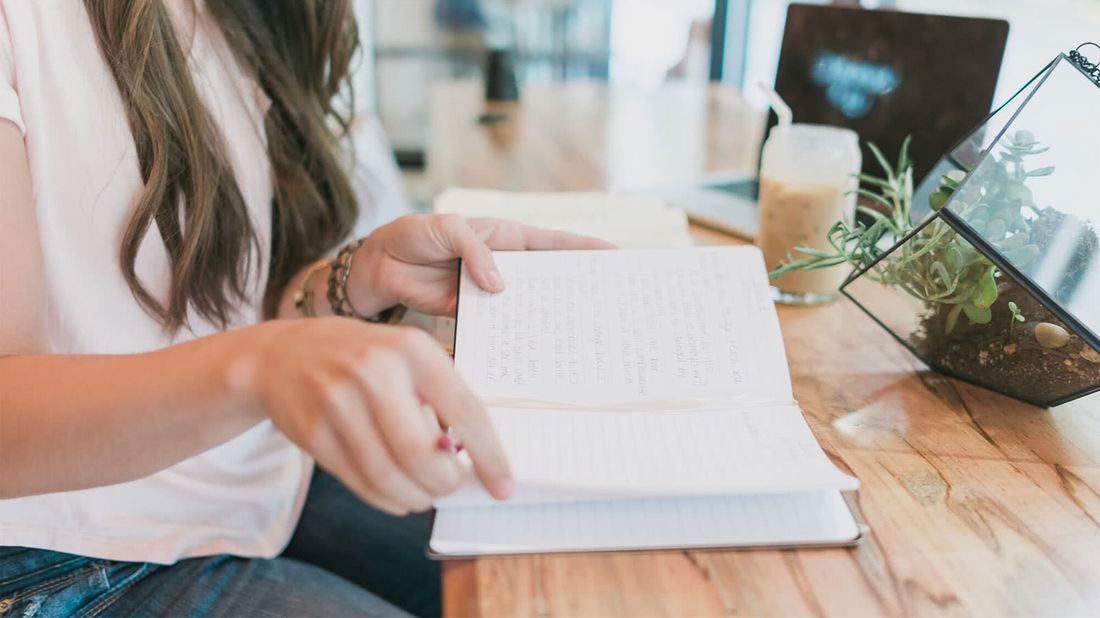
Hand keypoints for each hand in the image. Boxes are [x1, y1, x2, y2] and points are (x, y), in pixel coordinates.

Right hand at [239, 318, 511, 514]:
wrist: (284, 355)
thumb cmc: (364, 359)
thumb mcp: (407, 356)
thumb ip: (440, 398)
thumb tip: (475, 456)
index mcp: (412, 349)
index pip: (465, 412)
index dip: (490, 457)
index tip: (503, 485)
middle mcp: (374, 372)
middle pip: (423, 454)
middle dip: (446, 483)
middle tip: (451, 484)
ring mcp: (338, 403)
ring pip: (390, 477)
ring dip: (417, 497)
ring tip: (425, 493)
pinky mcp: (313, 433)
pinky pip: (361, 483)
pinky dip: (387, 499)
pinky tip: (397, 495)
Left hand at [348, 214, 613, 316]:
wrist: (378, 267)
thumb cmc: (413, 236)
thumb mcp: (446, 230)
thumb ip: (475, 252)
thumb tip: (501, 286)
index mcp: (504, 237)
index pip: (551, 242)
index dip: (582, 248)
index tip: (612, 254)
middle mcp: (502, 265)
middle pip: (546, 278)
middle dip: (573, 289)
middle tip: (604, 302)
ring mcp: (488, 292)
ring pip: (524, 305)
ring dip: (544, 317)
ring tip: (575, 332)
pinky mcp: (471, 315)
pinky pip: (498, 326)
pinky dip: (512, 336)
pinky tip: (529, 349)